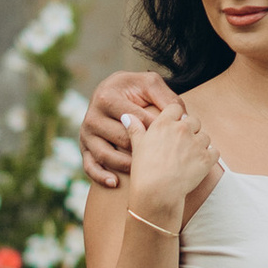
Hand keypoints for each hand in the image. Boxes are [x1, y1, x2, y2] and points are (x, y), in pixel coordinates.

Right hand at [82, 66, 173, 187]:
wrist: (110, 92)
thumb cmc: (134, 89)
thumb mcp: (149, 84)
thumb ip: (165, 97)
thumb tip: (184, 118)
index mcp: (106, 97)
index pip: (135, 118)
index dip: (156, 129)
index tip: (173, 138)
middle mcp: (92, 116)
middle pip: (120, 138)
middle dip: (143, 149)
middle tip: (164, 158)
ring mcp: (86, 134)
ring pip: (105, 155)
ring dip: (125, 165)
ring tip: (144, 170)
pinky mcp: (84, 148)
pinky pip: (89, 166)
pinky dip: (101, 176)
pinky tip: (115, 183)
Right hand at [124, 93, 217, 221]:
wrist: (157, 192)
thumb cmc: (144, 171)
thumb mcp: (137, 147)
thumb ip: (136, 129)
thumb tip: (128, 116)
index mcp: (164, 124)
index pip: (176, 108)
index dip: (176, 117)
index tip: (174, 126)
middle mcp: (182, 129)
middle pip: (194, 120)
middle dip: (190, 130)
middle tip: (182, 145)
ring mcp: (196, 143)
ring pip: (205, 136)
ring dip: (200, 144)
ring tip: (189, 157)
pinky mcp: (207, 158)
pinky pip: (214, 151)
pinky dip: (209, 157)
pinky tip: (199, 164)